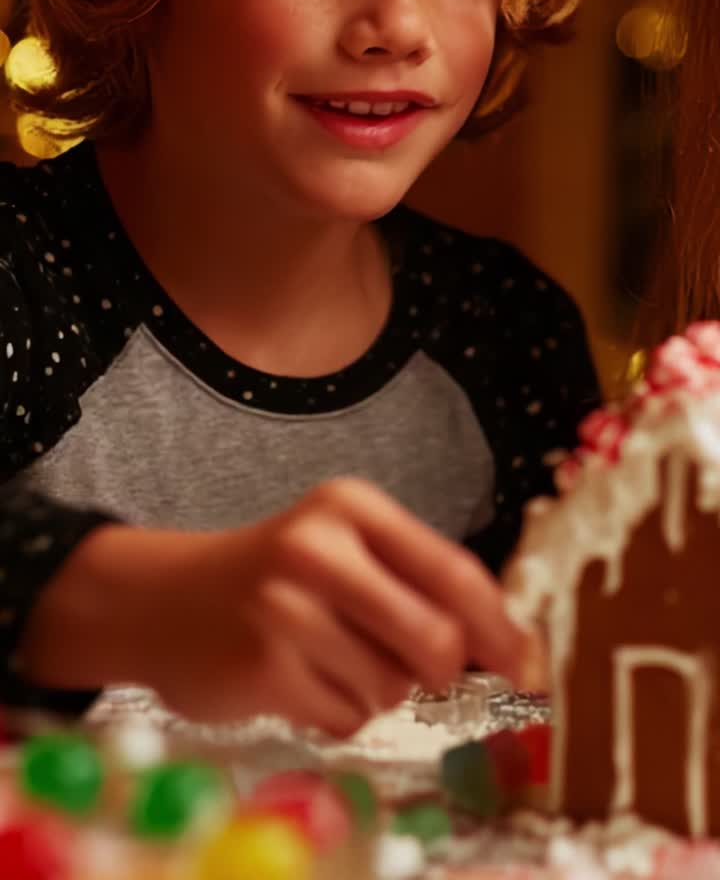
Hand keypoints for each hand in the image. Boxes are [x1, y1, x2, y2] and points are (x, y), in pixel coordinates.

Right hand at [20, 477, 525, 735]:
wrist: (163, 599)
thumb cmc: (274, 575)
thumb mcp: (343, 547)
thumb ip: (418, 582)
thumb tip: (510, 644)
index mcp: (351, 506)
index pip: (454, 570)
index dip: (501, 625)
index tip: (526, 662)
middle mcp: (319, 548)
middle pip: (435, 639)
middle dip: (440, 669)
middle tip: (422, 668)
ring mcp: (285, 609)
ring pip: (391, 687)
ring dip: (376, 689)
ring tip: (328, 656)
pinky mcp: (262, 668)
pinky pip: (347, 718)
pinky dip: (336, 712)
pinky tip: (299, 678)